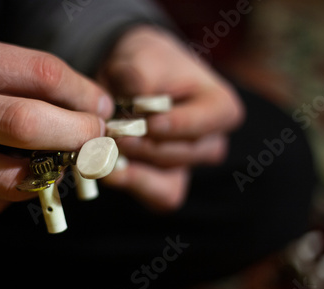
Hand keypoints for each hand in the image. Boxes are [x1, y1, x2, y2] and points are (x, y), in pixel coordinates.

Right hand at [0, 35, 112, 215]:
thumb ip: (20, 77)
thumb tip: (84, 106)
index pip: (40, 74)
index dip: (83, 93)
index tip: (100, 107)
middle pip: (30, 126)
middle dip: (79, 135)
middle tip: (97, 138)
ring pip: (17, 179)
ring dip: (54, 172)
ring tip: (61, 160)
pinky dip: (17, 190)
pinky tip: (13, 174)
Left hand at [98, 26, 243, 210]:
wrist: (128, 80)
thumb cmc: (145, 64)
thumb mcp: (142, 56)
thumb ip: (141, 74)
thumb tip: (137, 98)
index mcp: (220, 108)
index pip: (204, 123)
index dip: (176, 126)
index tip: (149, 123)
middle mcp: (211, 142)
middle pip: (181, 155)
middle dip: (144, 146)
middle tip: (112, 134)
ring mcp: (188, 165)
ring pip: (168, 181)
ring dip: (134, 168)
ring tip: (103, 151)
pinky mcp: (166, 183)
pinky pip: (156, 197)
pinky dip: (131, 185)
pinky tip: (107, 171)